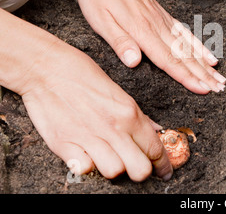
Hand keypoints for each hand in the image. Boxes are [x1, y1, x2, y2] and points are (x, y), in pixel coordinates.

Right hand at [20, 36, 172, 181]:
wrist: (46, 68)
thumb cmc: (82, 74)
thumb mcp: (119, 92)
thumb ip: (138, 115)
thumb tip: (157, 131)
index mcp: (129, 113)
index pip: (155, 149)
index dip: (163, 165)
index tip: (165, 172)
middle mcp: (113, 127)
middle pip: (140, 169)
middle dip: (142, 171)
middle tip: (136, 166)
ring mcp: (89, 137)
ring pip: (114, 172)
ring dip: (113, 168)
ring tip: (108, 157)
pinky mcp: (64, 144)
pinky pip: (84, 170)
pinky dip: (87, 167)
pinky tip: (86, 156)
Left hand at [76, 0, 225, 93]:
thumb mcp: (100, 20)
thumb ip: (120, 42)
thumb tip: (134, 62)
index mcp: (142, 31)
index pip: (169, 60)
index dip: (187, 77)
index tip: (204, 89)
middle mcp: (158, 27)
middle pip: (185, 56)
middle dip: (204, 75)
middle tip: (221, 88)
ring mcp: (163, 20)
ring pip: (189, 47)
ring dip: (205, 64)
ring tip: (220, 78)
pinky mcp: (163, 16)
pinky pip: (186, 34)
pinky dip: (200, 46)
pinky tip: (209, 56)